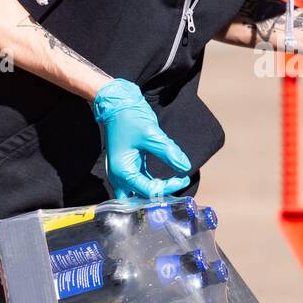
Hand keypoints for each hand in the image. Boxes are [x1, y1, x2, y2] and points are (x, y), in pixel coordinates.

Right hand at [92, 79, 191, 198]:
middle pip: (139, 199)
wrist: (117, 103)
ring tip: (174, 185)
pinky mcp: (128, 166)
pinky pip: (140, 182)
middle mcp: (119, 176)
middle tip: (175, 191)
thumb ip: (168, 151)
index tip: (183, 179)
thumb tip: (185, 166)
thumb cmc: (130, 117)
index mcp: (123, 171)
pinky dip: (152, 184)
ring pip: (138, 193)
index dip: (168, 187)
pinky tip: (165, 181)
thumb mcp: (151, 134)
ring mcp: (122, 172)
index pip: (148, 190)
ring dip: (155, 192)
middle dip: (157, 198)